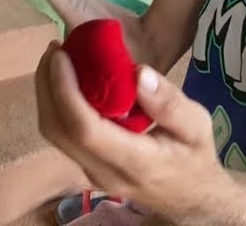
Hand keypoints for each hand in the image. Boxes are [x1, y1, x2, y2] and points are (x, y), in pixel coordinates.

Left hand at [34, 42, 228, 219]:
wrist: (191, 198)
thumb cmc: (196, 157)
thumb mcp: (199, 126)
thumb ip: (171, 103)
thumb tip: (139, 73)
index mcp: (135, 162)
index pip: (85, 129)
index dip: (65, 90)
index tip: (61, 55)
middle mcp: (104, 172)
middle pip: (58, 131)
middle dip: (47, 86)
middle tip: (55, 48)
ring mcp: (92, 174)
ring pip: (54, 135)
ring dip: (47, 94)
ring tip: (57, 59)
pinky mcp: (87, 167)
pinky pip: (62, 136)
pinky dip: (56, 105)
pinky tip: (68, 81)